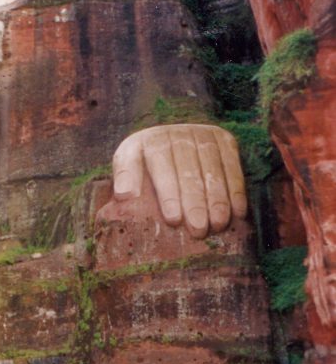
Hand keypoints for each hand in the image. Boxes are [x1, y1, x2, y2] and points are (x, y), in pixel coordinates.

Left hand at [112, 124, 246, 237]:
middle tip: (198, 229)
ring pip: (213, 170)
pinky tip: (238, 212)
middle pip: (190, 171)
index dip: (169, 194)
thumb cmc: (145, 159)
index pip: (163, 167)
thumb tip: (124, 194)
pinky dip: (237, 190)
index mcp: (153, 140)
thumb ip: (124, 174)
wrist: (170, 136)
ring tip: (218, 224)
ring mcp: (205, 135)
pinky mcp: (225, 140)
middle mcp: (180, 134)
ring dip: (218, 199)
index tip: (174, 219)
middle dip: (195, 202)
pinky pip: (233, 166)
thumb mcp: (128, 160)